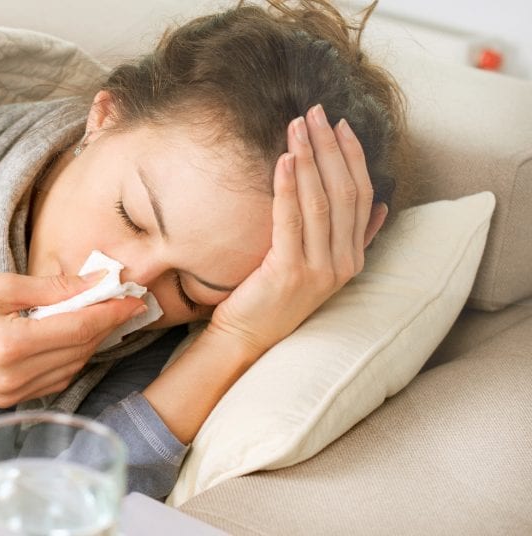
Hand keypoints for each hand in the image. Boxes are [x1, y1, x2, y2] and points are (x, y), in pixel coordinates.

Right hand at [0, 272, 146, 406]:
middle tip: (120, 301)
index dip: (110, 313)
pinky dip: (69, 359)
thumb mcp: (0, 286)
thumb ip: (52, 288)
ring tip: (96, 316)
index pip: (78, 329)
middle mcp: (13, 376)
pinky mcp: (7, 400)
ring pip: (71, 369)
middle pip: (79, 350)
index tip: (133, 298)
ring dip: (88, 343)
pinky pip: (53, 381)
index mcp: (10, 344)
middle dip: (104, 325)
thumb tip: (94, 283)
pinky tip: (70, 337)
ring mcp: (10, 394)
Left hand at [206, 104, 387, 356]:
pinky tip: (282, 160)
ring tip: (297, 127)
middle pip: (343, 192)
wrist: (247, 336)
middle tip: (315, 112)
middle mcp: (342, 263)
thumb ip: (351, 239)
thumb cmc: (274, 296)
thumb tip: (380, 208)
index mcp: (353, 257)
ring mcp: (319, 270)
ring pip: (320, 202)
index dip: (352, 157)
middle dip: (329, 147)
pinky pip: (291, 222)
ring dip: (308, 159)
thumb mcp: (319, 266)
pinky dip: (288, 188)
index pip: (361, 195)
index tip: (339, 124)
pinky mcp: (289, 273)